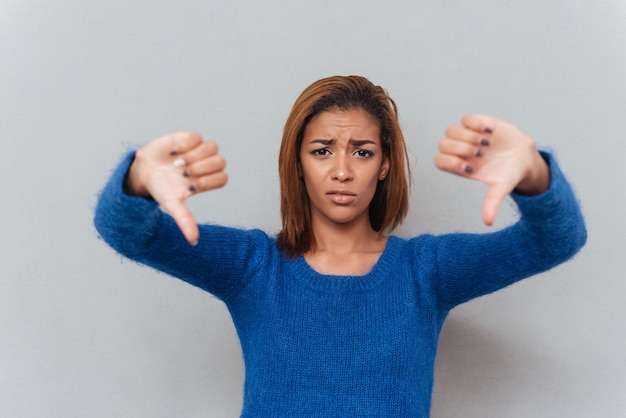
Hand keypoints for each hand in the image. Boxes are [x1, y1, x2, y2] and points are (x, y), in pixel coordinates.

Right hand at [125, 132, 227, 243]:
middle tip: (182, 173)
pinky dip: (185, 145)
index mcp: (207, 180)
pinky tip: (173, 153)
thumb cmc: (161, 189)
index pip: (222, 178)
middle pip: (221, 161)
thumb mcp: (172, 205)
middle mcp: (206, 164)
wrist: (143, 172)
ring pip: (212, 147)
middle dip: (200, 168)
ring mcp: (199, 150)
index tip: (189, 186)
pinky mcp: (189, 138)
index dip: (208, 181)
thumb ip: (185, 221)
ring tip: (178, 163)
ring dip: (194, 156)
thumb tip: (194, 242)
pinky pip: (197, 137)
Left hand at [434, 114, 549, 224]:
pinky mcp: (478, 122)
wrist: (524, 158)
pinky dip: (476, 123)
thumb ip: (492, 202)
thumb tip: (488, 222)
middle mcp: (460, 150)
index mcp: (460, 166)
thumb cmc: (508, 174)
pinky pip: (466, 118)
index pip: (439, 161)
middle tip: (482, 154)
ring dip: (468, 136)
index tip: (471, 168)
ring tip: (487, 143)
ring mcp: (468, 135)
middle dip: (461, 149)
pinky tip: (490, 131)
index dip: (450, 163)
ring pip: (450, 130)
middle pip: (443, 144)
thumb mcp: (501, 188)